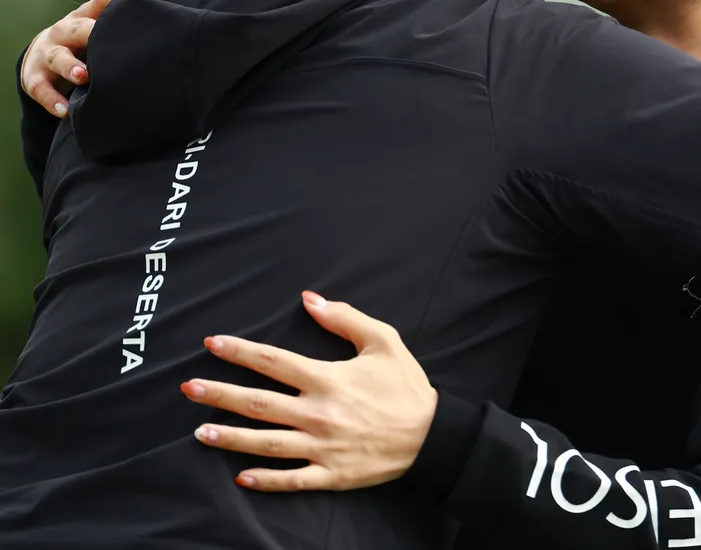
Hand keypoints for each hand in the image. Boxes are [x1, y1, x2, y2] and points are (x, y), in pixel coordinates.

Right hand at [20, 0, 138, 116]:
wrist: (41, 59)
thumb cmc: (84, 43)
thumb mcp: (100, 27)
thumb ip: (126, 16)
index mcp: (84, 16)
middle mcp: (64, 31)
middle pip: (76, 29)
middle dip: (90, 34)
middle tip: (105, 42)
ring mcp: (47, 53)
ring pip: (57, 58)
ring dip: (70, 67)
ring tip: (83, 77)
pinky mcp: (34, 76)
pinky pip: (41, 88)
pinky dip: (52, 100)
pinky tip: (65, 111)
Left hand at [181, 291, 438, 491]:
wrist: (433, 435)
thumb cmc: (407, 386)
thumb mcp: (384, 341)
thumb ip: (345, 319)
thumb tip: (309, 299)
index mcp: (328, 379)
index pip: (274, 361)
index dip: (240, 351)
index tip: (212, 344)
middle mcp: (318, 413)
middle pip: (258, 403)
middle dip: (220, 394)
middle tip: (188, 388)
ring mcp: (321, 447)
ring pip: (266, 443)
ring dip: (230, 438)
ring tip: (200, 431)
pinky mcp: (330, 475)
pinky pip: (290, 480)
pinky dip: (264, 481)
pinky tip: (239, 477)